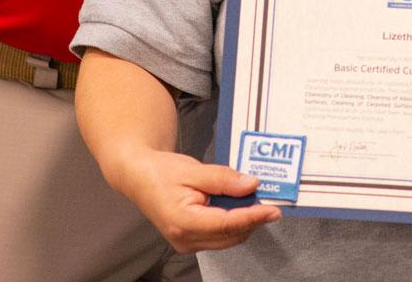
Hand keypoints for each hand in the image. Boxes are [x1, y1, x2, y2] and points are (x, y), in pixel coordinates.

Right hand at [114, 149, 281, 252]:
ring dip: (244, 222)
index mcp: (183, 221)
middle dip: (252, 219)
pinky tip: (238, 206)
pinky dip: (233, 223)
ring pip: (227, 238)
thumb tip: (250, 185)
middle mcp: (185, 238)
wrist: (139, 177)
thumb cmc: (160, 172)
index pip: (227, 224)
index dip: (253, 217)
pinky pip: (220, 236)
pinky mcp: (190, 240)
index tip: (272, 210)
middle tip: (268, 201)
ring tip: (254, 201)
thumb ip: (223, 178)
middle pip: (230, 235)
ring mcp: (187, 243)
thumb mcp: (193, 169)